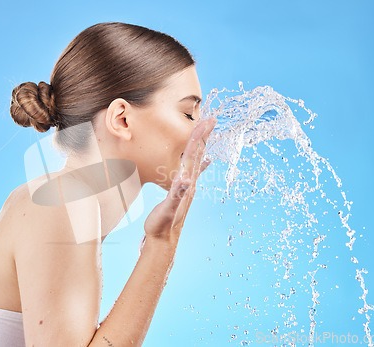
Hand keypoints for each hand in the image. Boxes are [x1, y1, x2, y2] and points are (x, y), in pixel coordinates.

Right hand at [143, 117, 216, 246]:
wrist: (164, 241)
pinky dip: (198, 162)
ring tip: (205, 132)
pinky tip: (204, 161)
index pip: (194, 154)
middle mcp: (189, 183)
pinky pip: (192, 172)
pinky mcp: (182, 192)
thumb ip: (176, 194)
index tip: (208, 120)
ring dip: (200, 145)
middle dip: (203, 135)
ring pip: (195, 161)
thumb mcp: (168, 209)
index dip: (200, 136)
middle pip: (198, 154)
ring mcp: (187, 187)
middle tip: (211, 118)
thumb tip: (185, 180)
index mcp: (186, 182)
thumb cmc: (163, 225)